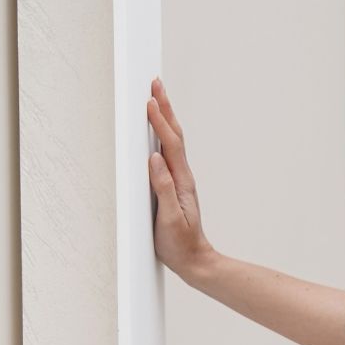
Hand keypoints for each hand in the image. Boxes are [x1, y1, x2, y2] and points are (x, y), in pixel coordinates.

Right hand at [146, 77, 215, 276]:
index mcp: (181, 181)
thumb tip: (153, 160)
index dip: (160, 122)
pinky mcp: (173, 186)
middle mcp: (182, 176)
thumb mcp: (169, 218)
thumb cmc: (180, 243)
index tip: (149, 100)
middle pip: (174, 136)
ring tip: (156, 97)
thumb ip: (163, 188)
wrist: (195, 260)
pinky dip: (161, 136)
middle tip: (155, 84)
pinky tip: (155, 130)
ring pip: (171, 142)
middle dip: (164, 109)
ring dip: (164, 118)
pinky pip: (167, 153)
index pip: (170, 145)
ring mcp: (178, 180)